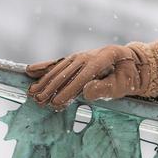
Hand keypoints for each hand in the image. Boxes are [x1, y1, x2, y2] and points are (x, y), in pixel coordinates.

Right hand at [25, 40, 157, 110]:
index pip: (83, 75)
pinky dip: (44, 67)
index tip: (57, 103)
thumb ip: (105, 88)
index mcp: (103, 58)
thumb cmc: (126, 76)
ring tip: (32, 93)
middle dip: (51, 87)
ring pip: (59, 68)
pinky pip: (57, 63)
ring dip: (44, 81)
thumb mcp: (122, 85)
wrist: (128, 62)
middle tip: (39, 101)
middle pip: (67, 72)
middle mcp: (88, 55)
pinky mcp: (74, 59)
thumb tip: (86, 92)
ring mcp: (80, 56)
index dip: (69, 90)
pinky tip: (30, 71)